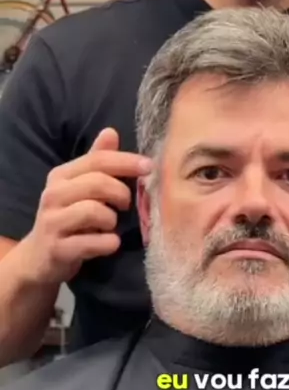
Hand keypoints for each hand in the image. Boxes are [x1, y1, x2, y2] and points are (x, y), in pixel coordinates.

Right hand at [23, 128, 152, 285]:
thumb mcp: (80, 187)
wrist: (38, 258)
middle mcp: (53, 195)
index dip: (126, 161)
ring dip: (112, 219)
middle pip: (98, 183)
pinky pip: (91, 242)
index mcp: (61, 175)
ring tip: (110, 226)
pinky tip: (110, 242)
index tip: (149, 166)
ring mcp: (52, 222)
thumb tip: (111, 132)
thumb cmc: (67, 217)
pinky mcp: (57, 249)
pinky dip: (108, 243)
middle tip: (126, 205)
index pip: (98, 160)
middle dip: (120, 193)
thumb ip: (97, 161)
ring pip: (94, 211)